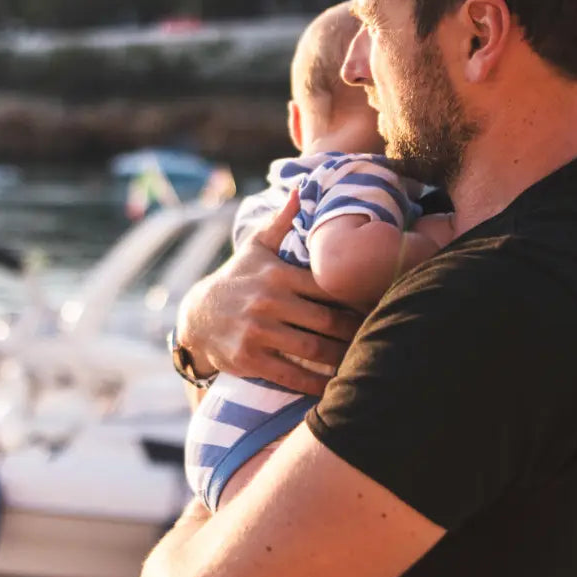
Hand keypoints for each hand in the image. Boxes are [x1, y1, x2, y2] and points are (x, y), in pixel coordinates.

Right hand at [174, 191, 361, 394]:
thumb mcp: (255, 248)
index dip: (358, 298)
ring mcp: (258, 331)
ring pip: (314, 350)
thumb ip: (281, 221)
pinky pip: (292, 375)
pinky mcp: (250, 358)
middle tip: (380, 339)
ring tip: (363, 362)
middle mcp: (269, 302)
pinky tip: (334, 387)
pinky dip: (316, 384)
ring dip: (343, 359)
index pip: (329, 287)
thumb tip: (300, 189)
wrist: (196, 316)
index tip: (379, 306)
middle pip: (328, 321)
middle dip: (357, 333)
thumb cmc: (237, 279)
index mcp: (278, 275)